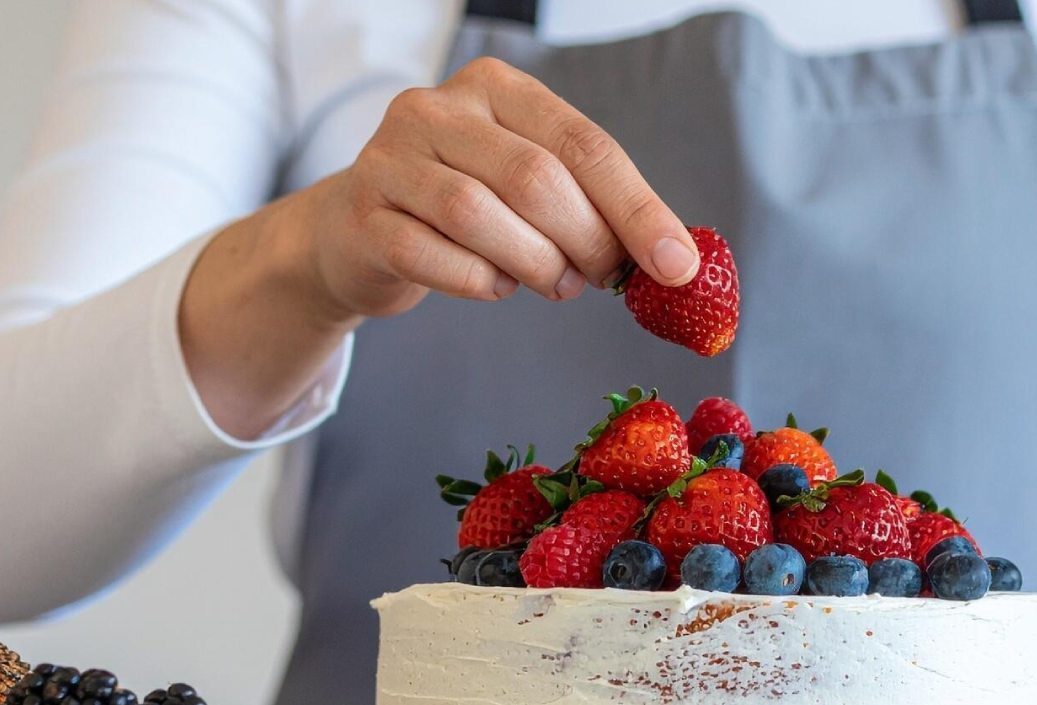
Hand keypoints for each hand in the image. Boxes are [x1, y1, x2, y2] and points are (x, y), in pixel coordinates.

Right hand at [307, 56, 697, 313]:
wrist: (359, 232)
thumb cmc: (464, 206)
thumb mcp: (528, 183)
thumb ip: (592, 204)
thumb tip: (675, 261)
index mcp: (495, 88)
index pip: (582, 144)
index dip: (636, 209)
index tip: (676, 267)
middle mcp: (436, 109)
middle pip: (534, 178)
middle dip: (586, 241)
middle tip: (599, 278)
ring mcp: (389, 159)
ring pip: (479, 215)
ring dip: (535, 264)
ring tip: (554, 283)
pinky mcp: (363, 217)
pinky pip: (431, 256)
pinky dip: (478, 282)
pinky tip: (495, 285)